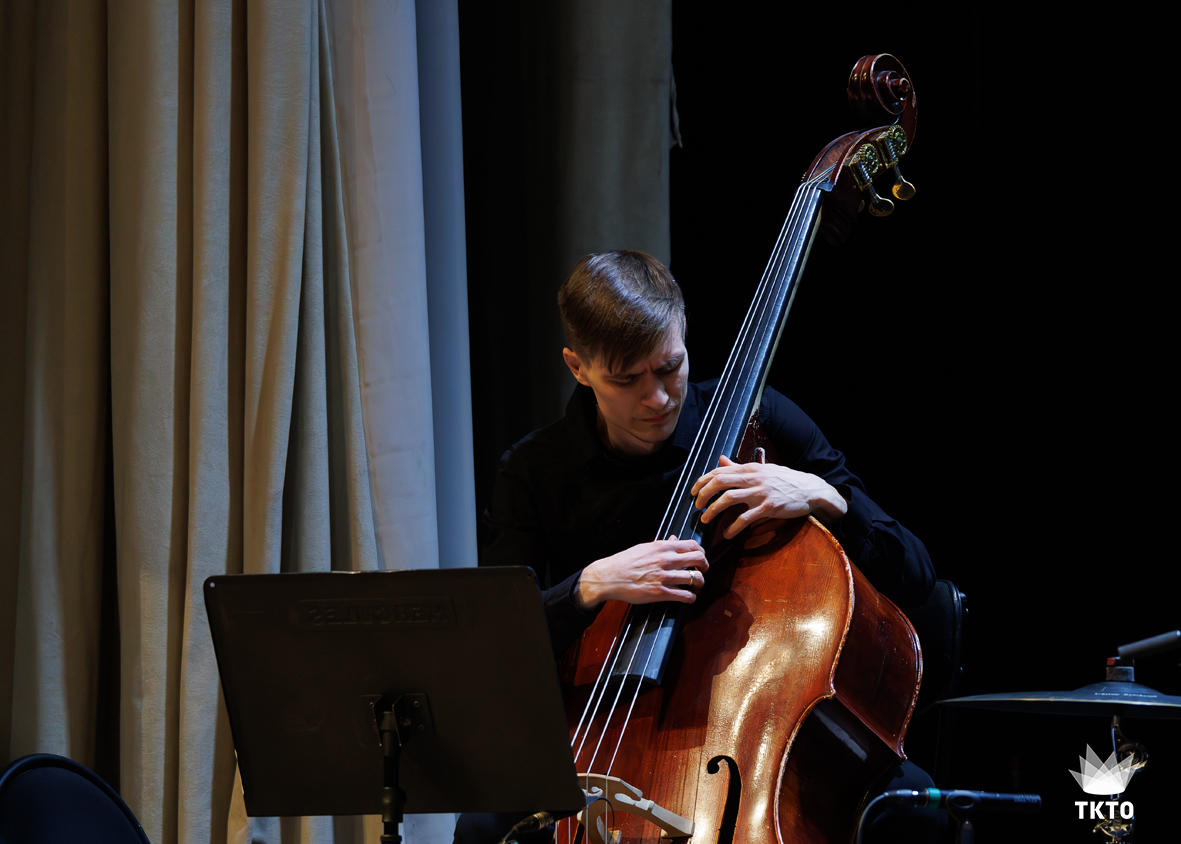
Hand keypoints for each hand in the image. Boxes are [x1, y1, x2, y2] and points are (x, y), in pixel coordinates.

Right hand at [575, 536, 707, 608]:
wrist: (608, 576)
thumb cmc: (624, 562)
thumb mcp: (644, 548)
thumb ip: (663, 544)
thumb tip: (675, 540)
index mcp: (662, 547)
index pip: (694, 545)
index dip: (701, 552)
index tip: (700, 558)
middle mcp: (666, 560)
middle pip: (700, 560)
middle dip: (705, 567)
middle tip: (702, 571)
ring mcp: (664, 577)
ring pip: (696, 578)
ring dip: (700, 584)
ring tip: (695, 586)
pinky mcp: (660, 593)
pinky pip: (685, 596)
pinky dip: (691, 598)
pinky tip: (688, 597)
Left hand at [690, 455, 847, 538]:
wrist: (810, 489)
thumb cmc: (784, 480)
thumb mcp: (761, 469)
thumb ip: (738, 466)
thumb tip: (721, 459)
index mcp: (748, 468)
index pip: (718, 471)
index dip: (701, 481)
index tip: (693, 492)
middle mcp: (752, 477)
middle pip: (718, 482)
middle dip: (702, 495)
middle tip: (696, 506)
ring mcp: (760, 492)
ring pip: (728, 498)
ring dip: (713, 510)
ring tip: (705, 520)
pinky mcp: (769, 507)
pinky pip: (745, 518)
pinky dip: (733, 527)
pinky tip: (727, 534)